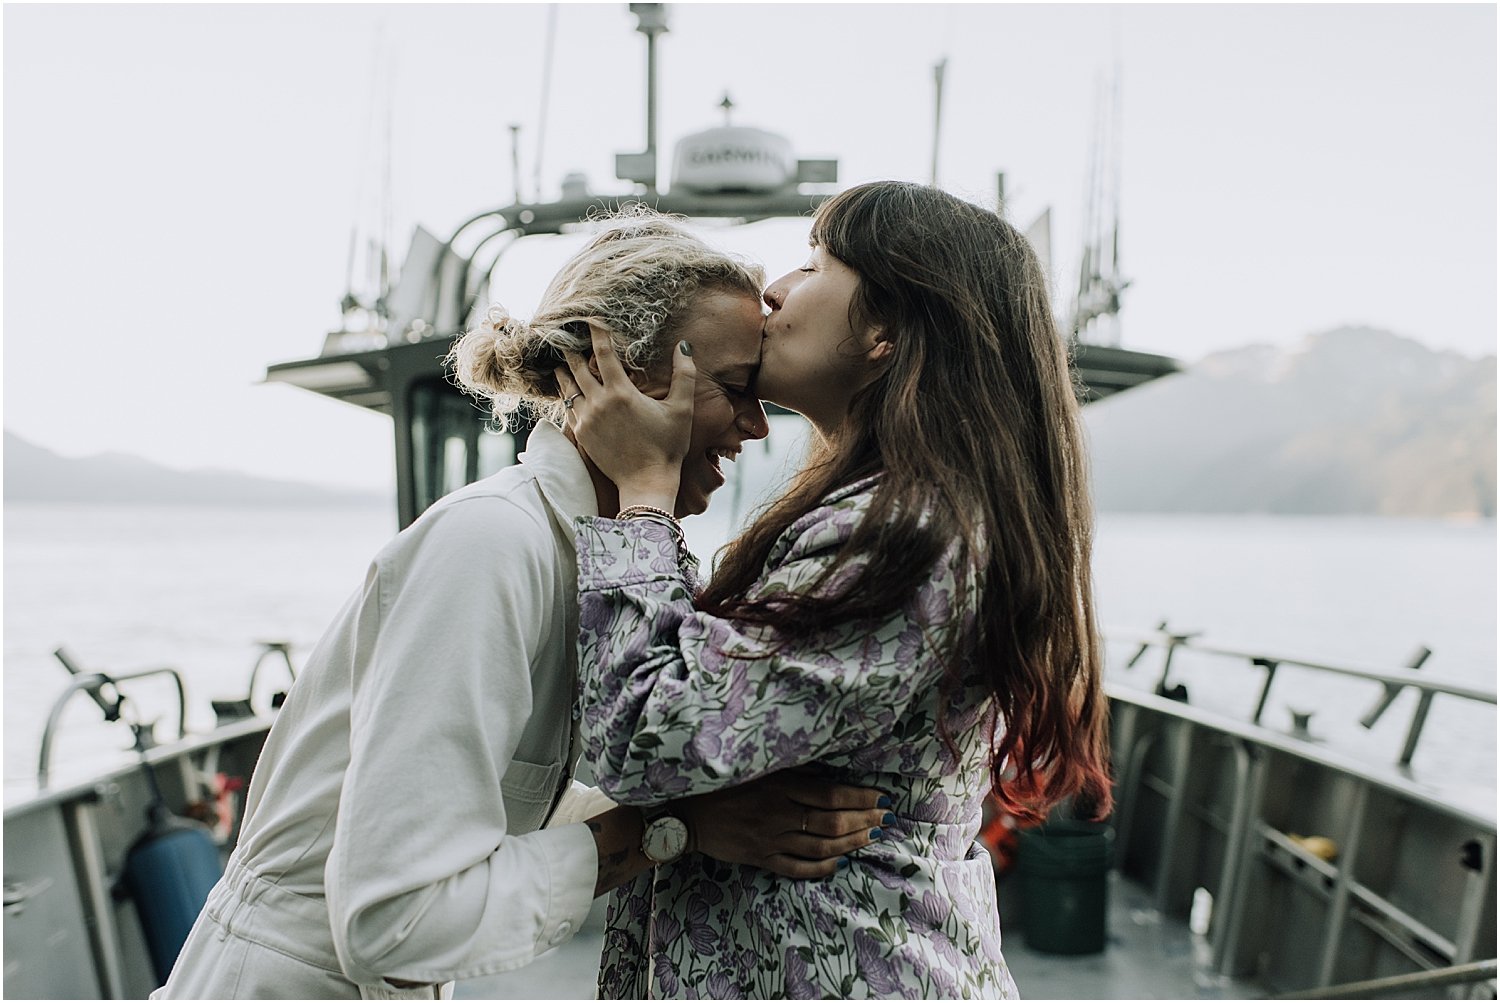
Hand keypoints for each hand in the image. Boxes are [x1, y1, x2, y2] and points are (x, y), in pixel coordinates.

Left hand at [556, 324, 696, 510]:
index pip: (603, 352)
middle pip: (576, 367)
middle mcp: (598, 403)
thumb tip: (683, 346)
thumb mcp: (683, 410)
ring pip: (567, 388)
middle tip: (565, 336)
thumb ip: (684, 375)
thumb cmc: (668, 446)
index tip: (589, 317)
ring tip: (559, 362)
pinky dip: (566, 395)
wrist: (646, 483)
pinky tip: (566, 391)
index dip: (596, 331)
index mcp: (621, 392)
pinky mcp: (581, 435)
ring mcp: (586, 420)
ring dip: (563, 372)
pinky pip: (568, 408)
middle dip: (571, 350)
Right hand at [675, 770, 891, 878]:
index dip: (860, 798)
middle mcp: (778, 813)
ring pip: (820, 848)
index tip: (881, 798)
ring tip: (871, 839)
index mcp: (780, 786)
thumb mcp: (761, 768)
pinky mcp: (761, 859)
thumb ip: (795, 771)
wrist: (689, 813)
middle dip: (864, 821)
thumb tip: (831, 773)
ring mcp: (770, 840)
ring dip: (850, 844)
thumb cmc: (727, 783)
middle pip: (832, 822)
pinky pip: (797, 868)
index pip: (831, 794)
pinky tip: (840, 863)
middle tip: (885, 820)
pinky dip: (822, 868)